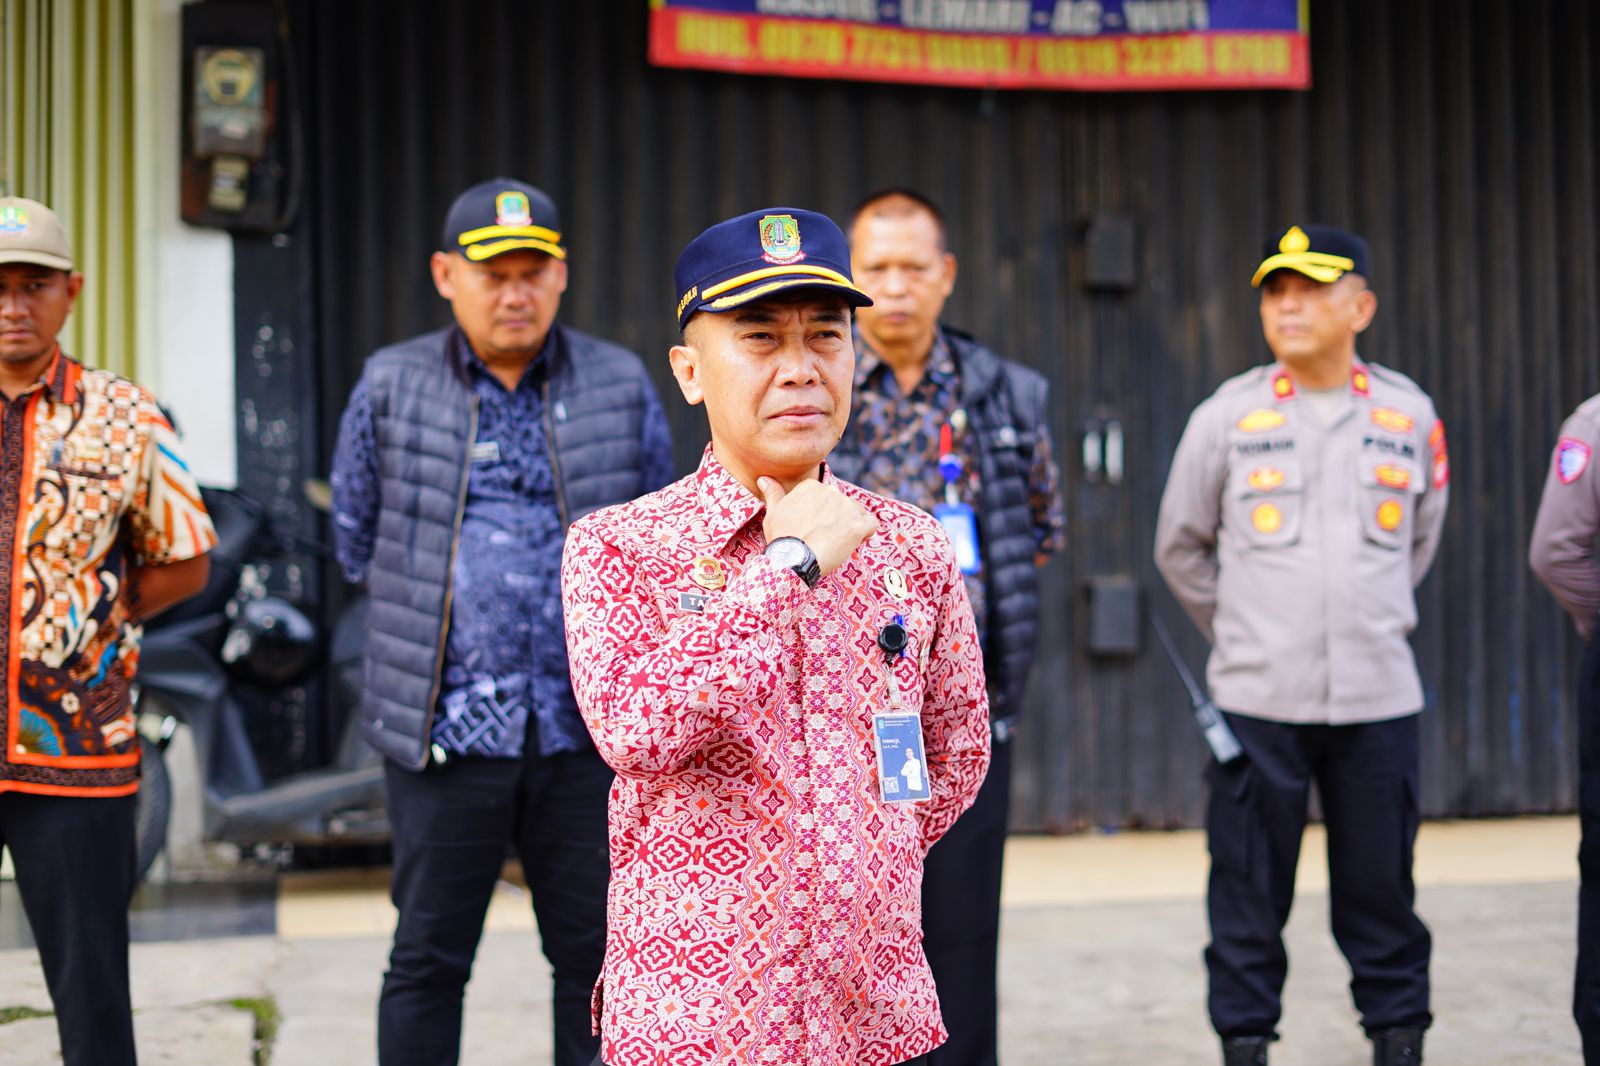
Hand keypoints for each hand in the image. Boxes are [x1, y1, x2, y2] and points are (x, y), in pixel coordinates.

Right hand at [758, 477, 878, 577]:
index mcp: (813, 486)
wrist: (794, 558)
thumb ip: (773, 493)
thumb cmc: (782, 537)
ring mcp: (847, 508)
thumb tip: (763, 478)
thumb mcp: (773, 512)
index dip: (822, 513)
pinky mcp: (858, 526)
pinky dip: (866, 532)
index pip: (824, 496)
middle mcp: (832, 491)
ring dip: (850, 525)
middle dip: (836, 518)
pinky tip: (855, 541)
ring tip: (836, 542)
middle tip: (823, 537)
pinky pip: (871, 524)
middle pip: (841, 504)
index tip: (814, 526)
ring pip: (857, 513)